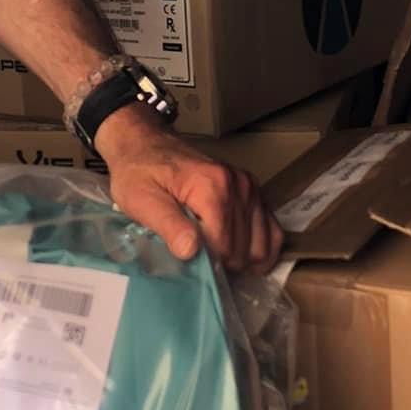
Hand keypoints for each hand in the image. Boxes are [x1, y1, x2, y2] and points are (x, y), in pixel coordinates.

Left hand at [95, 106, 282, 272]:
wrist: (144, 144)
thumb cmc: (138, 172)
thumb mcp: (141, 200)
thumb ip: (167, 225)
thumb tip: (191, 251)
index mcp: (213, 186)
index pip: (224, 246)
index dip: (206, 264)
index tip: (187, 265)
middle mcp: (239, 185)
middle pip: (244, 249)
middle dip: (222, 264)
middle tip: (198, 263)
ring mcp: (249, 187)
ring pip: (262, 244)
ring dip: (242, 261)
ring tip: (216, 261)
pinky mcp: (253, 191)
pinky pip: (272, 229)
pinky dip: (260, 249)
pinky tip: (243, 260)